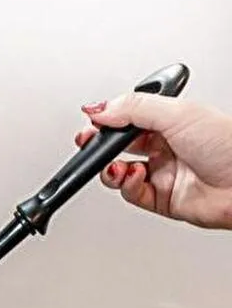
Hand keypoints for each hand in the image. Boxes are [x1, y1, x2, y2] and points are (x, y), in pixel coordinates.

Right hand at [77, 93, 231, 229]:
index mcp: (171, 121)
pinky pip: (133, 195)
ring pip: (121, 173)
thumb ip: (134, 108)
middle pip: (120, 146)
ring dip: (111, 170)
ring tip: (115, 167)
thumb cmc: (228, 145)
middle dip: (100, 146)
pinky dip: (128, 187)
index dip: (108, 120)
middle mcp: (167, 146)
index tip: (92, 121)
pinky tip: (134, 178)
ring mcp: (164, 173)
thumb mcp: (178, 113)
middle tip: (90, 144)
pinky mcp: (162, 199)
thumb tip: (99, 108)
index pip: (128, 118)